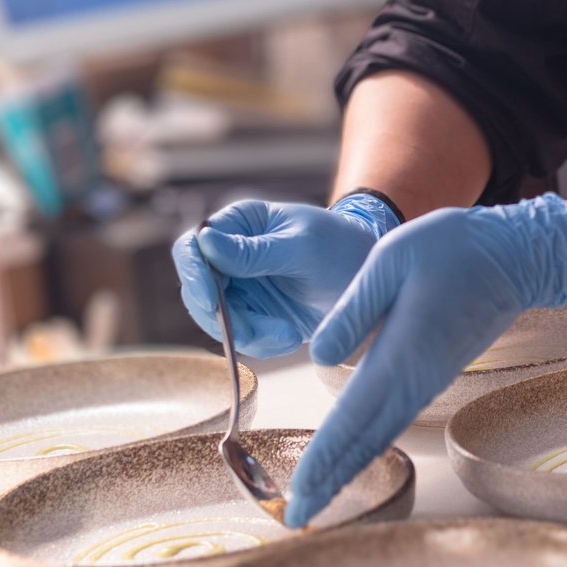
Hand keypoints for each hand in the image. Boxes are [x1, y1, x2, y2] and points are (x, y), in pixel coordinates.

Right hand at [171, 195, 399, 358]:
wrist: (373, 282)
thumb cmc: (342, 248)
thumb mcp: (302, 247)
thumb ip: (254, 250)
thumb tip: (204, 242)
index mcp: (240, 224)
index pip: (193, 246)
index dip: (194, 273)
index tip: (212, 299)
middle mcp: (232, 255)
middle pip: (197, 290)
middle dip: (223, 316)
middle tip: (256, 331)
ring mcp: (241, 287)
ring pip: (215, 320)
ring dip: (247, 333)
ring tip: (286, 335)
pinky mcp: (254, 315)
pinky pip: (239, 336)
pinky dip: (261, 343)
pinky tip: (290, 337)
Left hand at [287, 193, 566, 525]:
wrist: (514, 256)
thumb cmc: (451, 248)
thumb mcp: (391, 259)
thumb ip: (354, 309)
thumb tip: (319, 355)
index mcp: (401, 353)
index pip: (352, 418)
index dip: (323, 459)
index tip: (299, 494)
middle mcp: (414, 378)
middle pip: (365, 442)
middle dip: (329, 482)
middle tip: (295, 519)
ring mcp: (426, 381)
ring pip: (379, 437)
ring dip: (345, 470)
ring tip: (315, 500)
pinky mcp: (431, 375)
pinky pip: (392, 422)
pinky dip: (366, 447)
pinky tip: (351, 456)